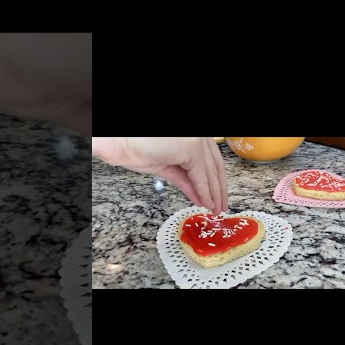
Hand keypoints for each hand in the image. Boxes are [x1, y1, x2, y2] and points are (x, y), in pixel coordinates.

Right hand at [93, 137, 227, 214]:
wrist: (123, 144)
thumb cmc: (139, 151)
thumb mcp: (170, 166)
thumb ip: (187, 178)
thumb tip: (201, 196)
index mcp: (195, 135)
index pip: (212, 159)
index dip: (217, 180)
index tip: (218, 197)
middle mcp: (199, 135)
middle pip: (215, 165)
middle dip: (218, 189)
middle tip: (221, 207)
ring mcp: (197, 140)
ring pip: (209, 173)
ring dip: (213, 194)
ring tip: (214, 210)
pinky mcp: (192, 149)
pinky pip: (200, 177)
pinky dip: (204, 193)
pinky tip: (206, 204)